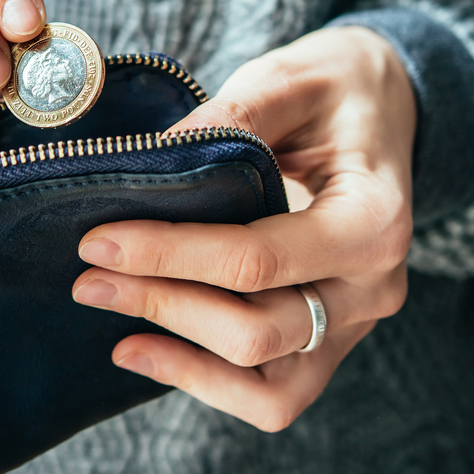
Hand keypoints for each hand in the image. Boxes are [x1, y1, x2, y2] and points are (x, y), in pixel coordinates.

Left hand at [71, 27, 415, 430]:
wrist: (384, 107)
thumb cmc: (338, 89)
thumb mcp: (289, 80)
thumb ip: (229, 119)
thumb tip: (147, 164)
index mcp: (374, 221)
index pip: (258, 260)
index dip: (170, 255)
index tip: (98, 241)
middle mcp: (373, 287)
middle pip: (256, 331)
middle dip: (162, 305)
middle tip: (89, 276)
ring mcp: (354, 324)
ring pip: (267, 385)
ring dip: (179, 355)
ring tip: (112, 317)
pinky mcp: (329, 340)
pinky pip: (272, 393)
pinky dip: (206, 380)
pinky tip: (144, 349)